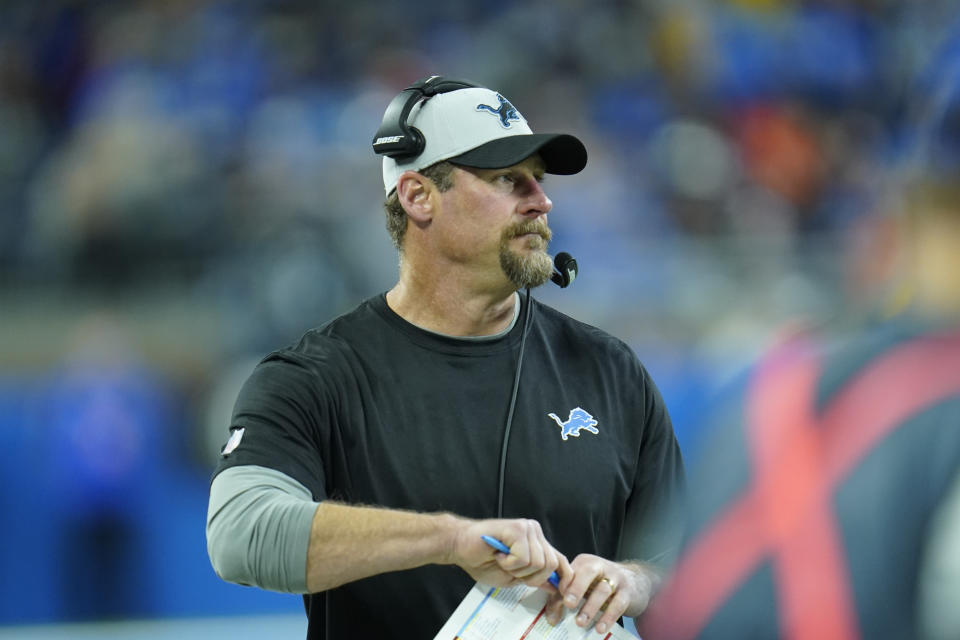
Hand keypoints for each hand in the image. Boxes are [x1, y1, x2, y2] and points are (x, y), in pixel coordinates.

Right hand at [450, 518, 568, 588]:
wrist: (459, 546)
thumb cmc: (482, 560)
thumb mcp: (513, 577)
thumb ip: (534, 578)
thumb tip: (555, 587)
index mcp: (536, 542)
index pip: (560, 560)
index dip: (563, 578)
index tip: (560, 593)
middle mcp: (535, 532)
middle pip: (551, 565)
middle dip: (531, 577)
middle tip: (510, 569)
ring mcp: (527, 528)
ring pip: (538, 562)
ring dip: (517, 570)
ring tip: (502, 560)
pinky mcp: (517, 528)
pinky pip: (524, 558)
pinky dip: (509, 563)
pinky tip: (499, 555)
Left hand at [546, 554, 658, 634]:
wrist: (636, 581)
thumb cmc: (602, 583)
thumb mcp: (584, 585)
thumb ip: (565, 596)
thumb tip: (551, 617)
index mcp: (585, 562)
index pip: (571, 571)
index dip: (563, 584)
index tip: (558, 598)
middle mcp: (600, 566)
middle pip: (588, 572)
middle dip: (577, 588)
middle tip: (568, 604)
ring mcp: (616, 578)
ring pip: (603, 590)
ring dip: (591, 607)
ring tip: (580, 622)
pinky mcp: (627, 592)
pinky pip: (618, 604)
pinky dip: (608, 617)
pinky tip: (600, 628)